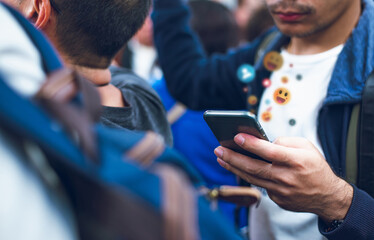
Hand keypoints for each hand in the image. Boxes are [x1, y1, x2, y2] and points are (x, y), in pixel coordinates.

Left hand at [214, 134, 352, 222]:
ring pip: (252, 178)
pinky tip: (238, 168)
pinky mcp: (278, 199)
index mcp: (296, 161)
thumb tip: (264, 142)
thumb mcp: (307, 147)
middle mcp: (287, 177)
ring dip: (233, 167)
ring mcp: (281, 191)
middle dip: (233, 158)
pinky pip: (260, 185)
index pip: (269, 152)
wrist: (327, 196)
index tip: (236, 137)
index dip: (252, 144)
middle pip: (254, 167)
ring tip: (220, 158)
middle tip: (218, 149)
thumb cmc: (315, 167)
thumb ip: (285, 142)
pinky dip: (248, 176)